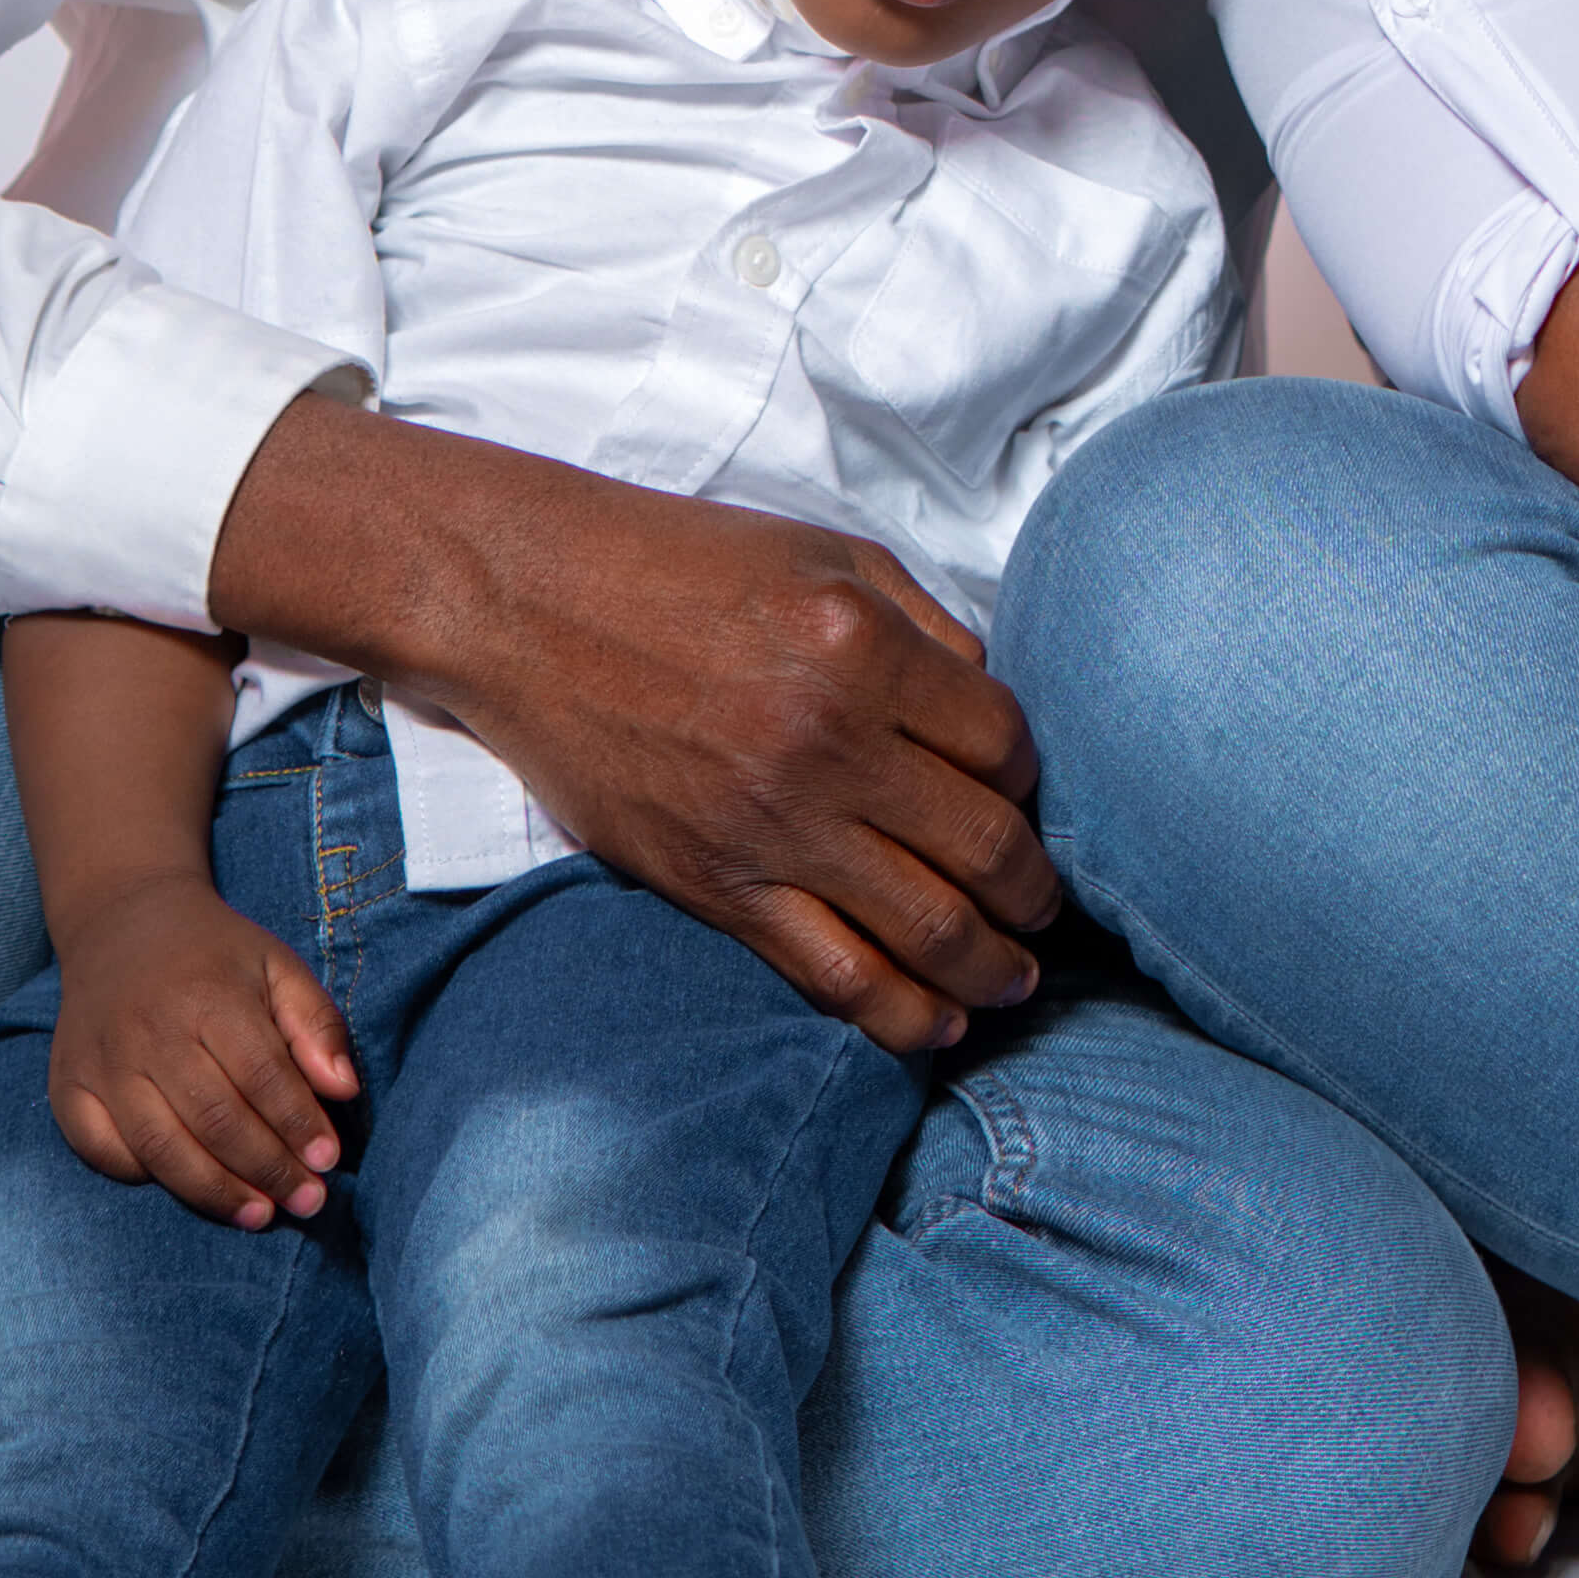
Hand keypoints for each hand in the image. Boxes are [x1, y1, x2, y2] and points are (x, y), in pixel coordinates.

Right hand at [51, 875, 357, 1225]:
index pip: (261, 1076)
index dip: (298, 1125)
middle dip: (267, 1169)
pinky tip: (188, 1186)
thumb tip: (344, 1091)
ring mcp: (103, 1062)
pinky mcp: (68, 1086)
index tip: (329, 1163)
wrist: (122, 923)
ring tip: (260, 1215)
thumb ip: (316, 1024)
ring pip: (161, 1146)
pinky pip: (103, 1150)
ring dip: (215, 1191)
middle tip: (306, 1202)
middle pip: (215, 1119)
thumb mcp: (276, 966)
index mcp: (208, 995)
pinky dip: (144, 1176)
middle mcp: (149, 1031)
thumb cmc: (215, 954)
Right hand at [212, 402, 1060, 1063]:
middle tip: (1047, 910)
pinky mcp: (717, 886)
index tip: (1022, 798)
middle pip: (984, 846)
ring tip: (1015, 979)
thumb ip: (924, 628)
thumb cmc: (682, 565)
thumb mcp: (826, 553)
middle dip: (1035, 891)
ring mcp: (773, 825)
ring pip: (927, 928)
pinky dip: (903, 1015)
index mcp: (866, 649)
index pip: (1003, 746)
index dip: (1029, 782)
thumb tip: (992, 707)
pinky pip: (835, 977)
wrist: (531, 606)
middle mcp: (830, 744)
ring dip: (992, 966)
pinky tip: (941, 1024)